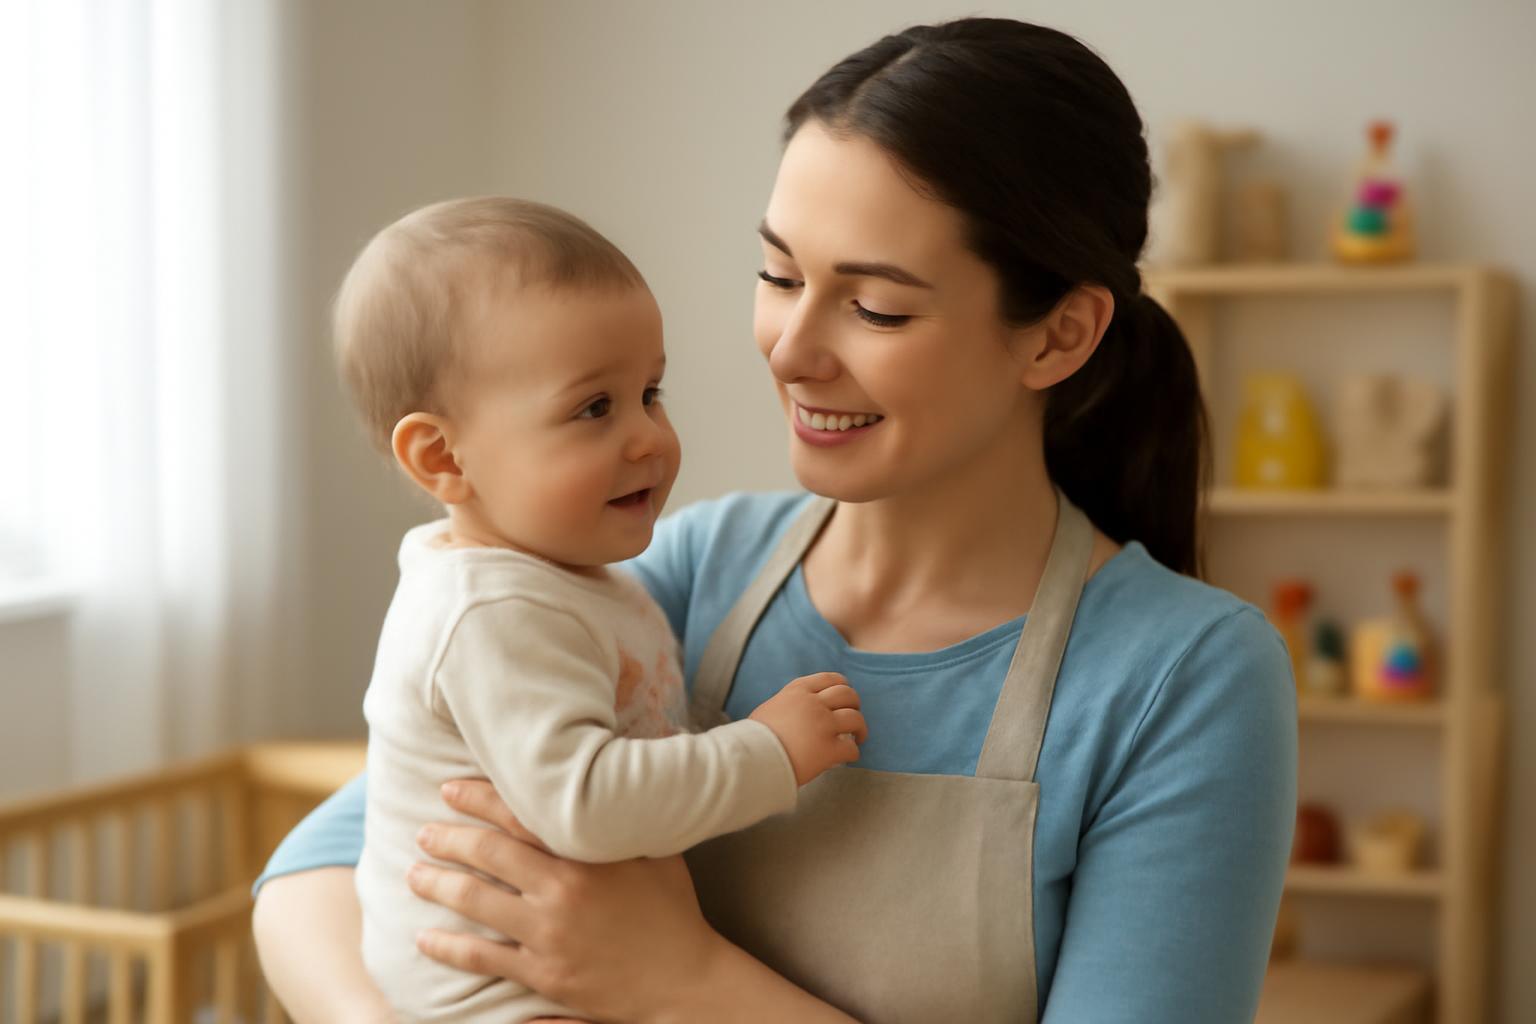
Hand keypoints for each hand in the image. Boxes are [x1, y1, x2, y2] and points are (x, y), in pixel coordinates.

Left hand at [407, 779, 725, 1022]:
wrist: (684, 981)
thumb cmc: (673, 911)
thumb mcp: (657, 852)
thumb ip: (629, 815)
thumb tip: (618, 768)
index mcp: (587, 853)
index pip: (521, 814)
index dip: (480, 797)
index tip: (450, 789)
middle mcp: (563, 889)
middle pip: (488, 853)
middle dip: (448, 838)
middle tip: (423, 831)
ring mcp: (549, 934)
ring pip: (475, 901)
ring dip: (437, 885)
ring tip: (413, 875)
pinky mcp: (543, 973)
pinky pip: (483, 957)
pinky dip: (449, 946)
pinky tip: (425, 938)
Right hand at [748, 672, 866, 784]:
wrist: (750, 759)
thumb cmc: (753, 738)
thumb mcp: (771, 708)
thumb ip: (789, 703)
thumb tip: (798, 711)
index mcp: (798, 691)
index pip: (830, 679)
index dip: (843, 686)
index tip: (846, 696)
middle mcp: (813, 703)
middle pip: (848, 695)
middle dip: (855, 705)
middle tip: (854, 718)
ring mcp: (822, 725)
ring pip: (856, 719)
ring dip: (860, 728)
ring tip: (858, 737)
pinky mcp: (828, 749)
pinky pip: (851, 748)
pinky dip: (853, 752)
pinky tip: (846, 757)